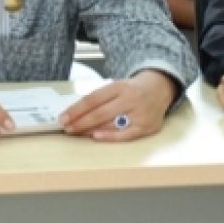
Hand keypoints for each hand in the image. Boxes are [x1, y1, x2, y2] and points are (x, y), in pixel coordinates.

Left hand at [60, 70, 177, 140]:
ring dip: (90, 130)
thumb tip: (76, 114)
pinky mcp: (147, 127)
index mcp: (120, 86)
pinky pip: (125, 135)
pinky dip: (109, 136)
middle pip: (100, 113)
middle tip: (66, 128)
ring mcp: (140, 113)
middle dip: (80, 122)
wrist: (160, 89)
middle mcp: (131, 98)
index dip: (76, 110)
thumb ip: (99, 98)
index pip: (93, 99)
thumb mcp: (116, 86)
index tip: (63, 118)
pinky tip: (96, 136)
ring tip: (77, 132)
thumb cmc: (132, 89)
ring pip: (110, 124)